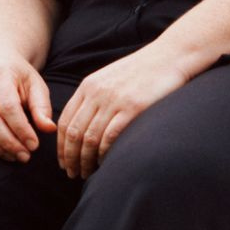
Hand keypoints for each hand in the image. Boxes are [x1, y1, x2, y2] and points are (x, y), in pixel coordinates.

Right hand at [0, 56, 55, 161]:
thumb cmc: (19, 78)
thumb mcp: (36, 86)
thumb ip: (42, 107)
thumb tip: (49, 129)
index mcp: (0, 75)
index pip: (8, 107)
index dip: (21, 129)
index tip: (34, 145)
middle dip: (9, 143)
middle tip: (25, 156)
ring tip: (13, 156)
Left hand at [55, 46, 190, 178]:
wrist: (169, 56)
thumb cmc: (141, 71)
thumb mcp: (109, 78)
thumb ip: (94, 97)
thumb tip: (82, 125)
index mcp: (88, 86)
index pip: (65, 121)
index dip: (61, 146)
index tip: (62, 161)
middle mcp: (97, 93)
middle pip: (74, 133)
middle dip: (70, 157)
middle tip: (71, 174)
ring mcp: (114, 100)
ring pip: (90, 138)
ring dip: (85, 160)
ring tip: (86, 173)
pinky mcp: (133, 108)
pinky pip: (111, 136)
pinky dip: (104, 153)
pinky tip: (104, 164)